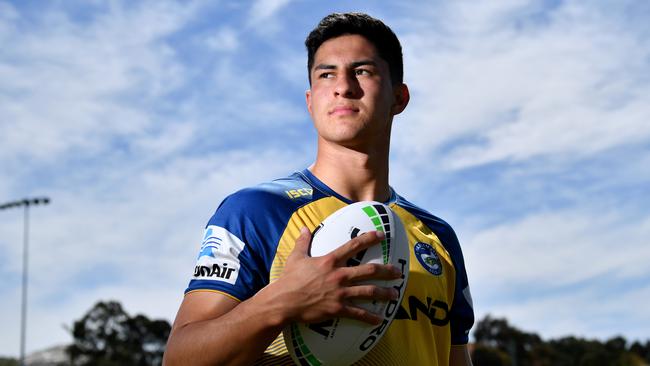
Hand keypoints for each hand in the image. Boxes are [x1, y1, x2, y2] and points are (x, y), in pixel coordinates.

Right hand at [271, 227, 401, 324]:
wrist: (284, 301)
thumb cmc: (289, 279)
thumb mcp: (296, 257)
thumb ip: (303, 242)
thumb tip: (304, 228)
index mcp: (331, 260)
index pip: (354, 246)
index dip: (369, 239)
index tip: (381, 235)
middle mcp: (340, 275)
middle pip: (369, 271)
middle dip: (386, 271)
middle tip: (398, 272)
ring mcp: (340, 292)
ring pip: (369, 292)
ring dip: (384, 293)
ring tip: (395, 294)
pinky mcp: (338, 308)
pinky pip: (358, 313)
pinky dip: (370, 317)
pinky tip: (379, 320)